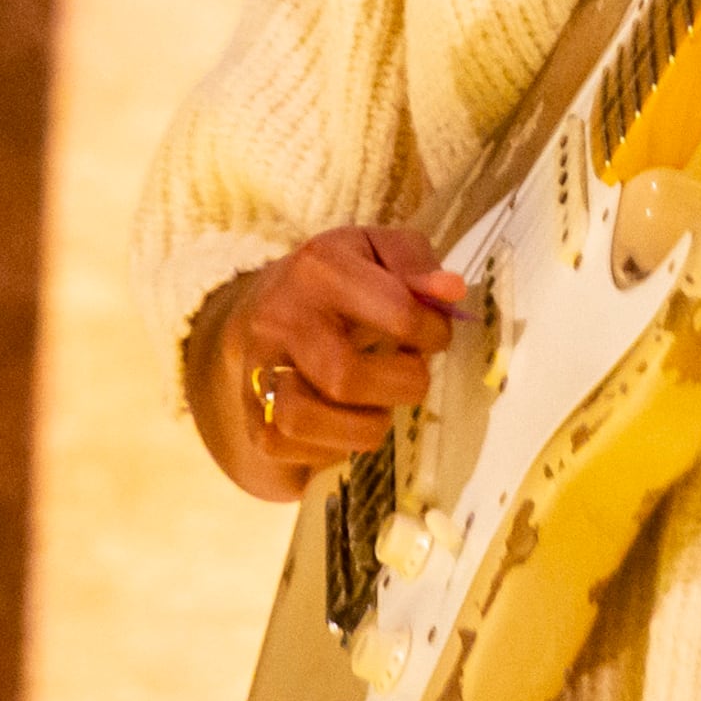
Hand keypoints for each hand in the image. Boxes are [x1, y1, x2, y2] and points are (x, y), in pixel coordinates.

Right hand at [187, 228, 466, 502]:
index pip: (396, 312)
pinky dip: (326, 449)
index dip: (433, 332)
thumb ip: (414, 262)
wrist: (261, 309)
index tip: (435, 336)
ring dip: (361, 427)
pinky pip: (285, 446)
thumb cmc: (335, 282)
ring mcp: (257, 367)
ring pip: (302, 419)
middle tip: (413, 378)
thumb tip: (450, 290)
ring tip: (379, 409)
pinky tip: (344, 427)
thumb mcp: (375, 250)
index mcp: (319, 268)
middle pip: (343, 377)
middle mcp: (281, 317)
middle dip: (401, 387)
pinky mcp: (250, 413)